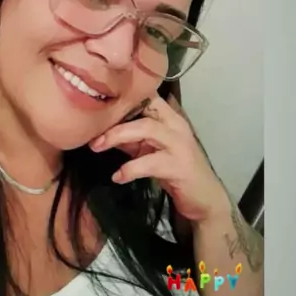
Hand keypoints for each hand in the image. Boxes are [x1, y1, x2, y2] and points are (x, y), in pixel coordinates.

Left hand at [89, 94, 229, 223]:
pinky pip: (150, 163)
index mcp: (169, 118)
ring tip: (97, 147)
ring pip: (147, 128)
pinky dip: (130, 169)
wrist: (204, 198)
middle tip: (92, 134)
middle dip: (115, 121)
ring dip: (118, 136)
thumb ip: (130, 138)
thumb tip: (101, 129)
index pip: (148, 96)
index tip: (100, 103)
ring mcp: (180, 145)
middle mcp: (176, 126)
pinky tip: (117, 176)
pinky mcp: (179, 166)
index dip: (124, 97)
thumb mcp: (148, 149)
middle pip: (144, 110)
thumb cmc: (174, 170)